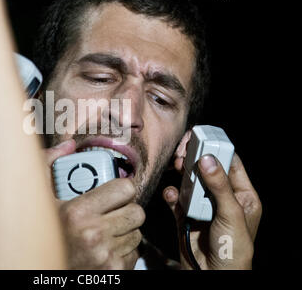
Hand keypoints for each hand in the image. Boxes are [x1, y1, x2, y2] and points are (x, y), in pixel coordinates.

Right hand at [44, 141, 144, 268]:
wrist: (36, 267)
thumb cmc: (39, 232)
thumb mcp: (38, 198)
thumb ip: (48, 165)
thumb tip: (69, 145)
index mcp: (77, 212)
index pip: (126, 189)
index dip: (122, 189)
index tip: (113, 192)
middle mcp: (93, 235)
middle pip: (137, 213)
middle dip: (126, 210)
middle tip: (111, 212)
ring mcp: (104, 256)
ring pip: (137, 234)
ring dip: (124, 231)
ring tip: (104, 231)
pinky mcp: (112, 272)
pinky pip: (134, 254)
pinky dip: (123, 251)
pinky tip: (104, 248)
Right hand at [164, 153, 261, 268]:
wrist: (212, 277)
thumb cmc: (234, 252)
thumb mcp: (231, 215)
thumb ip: (219, 187)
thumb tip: (208, 160)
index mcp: (241, 197)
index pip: (231, 166)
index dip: (218, 150)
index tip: (205, 137)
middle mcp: (221, 199)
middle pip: (207, 170)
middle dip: (195, 159)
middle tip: (185, 149)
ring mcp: (202, 207)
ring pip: (190, 182)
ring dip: (182, 174)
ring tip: (177, 166)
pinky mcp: (185, 216)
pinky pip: (176, 199)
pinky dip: (172, 194)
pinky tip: (171, 194)